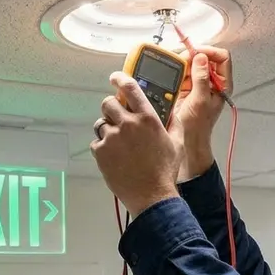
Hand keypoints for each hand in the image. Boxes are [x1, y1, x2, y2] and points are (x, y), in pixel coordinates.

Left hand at [90, 72, 184, 215]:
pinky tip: (116, 158)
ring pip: (101, 124)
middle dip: (111, 109)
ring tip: (119, 144)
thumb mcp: (177, 143)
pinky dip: (103, 148)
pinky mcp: (101, 152)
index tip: (114, 78)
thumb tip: (171, 110)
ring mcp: (112, 138)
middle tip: (117, 119)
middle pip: (108, 103)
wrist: (151, 196)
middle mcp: (128, 124)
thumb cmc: (165, 171)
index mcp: (147, 118)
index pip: (130, 88)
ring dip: (108, 130)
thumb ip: (173, 122)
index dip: (119, 79)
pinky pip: (97, 143)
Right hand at [173, 46, 232, 179]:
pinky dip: (177, 72)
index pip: (222, 57)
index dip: (209, 51)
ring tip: (176, 69)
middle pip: (205, 58)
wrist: (187, 142)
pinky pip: (182, 74)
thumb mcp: (200, 100)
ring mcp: (199, 85)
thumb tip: (201, 58)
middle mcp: (211, 83)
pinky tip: (172, 76)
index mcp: (222, 85)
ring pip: (192, 64)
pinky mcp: (187, 89)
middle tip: (183, 59)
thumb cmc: (198, 128)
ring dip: (184, 64)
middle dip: (193, 56)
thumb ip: (201, 78)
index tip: (196, 52)